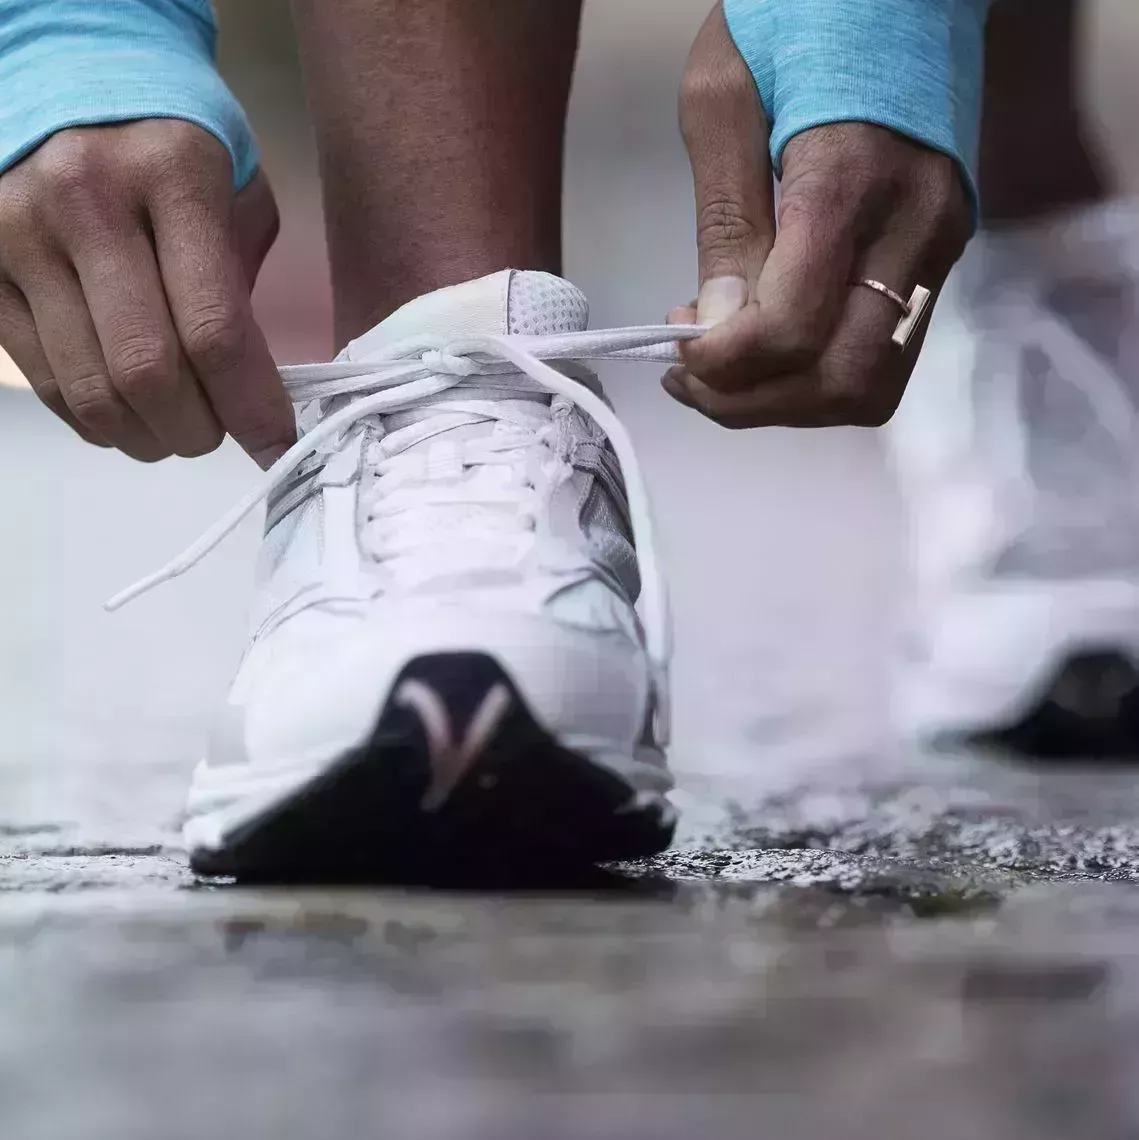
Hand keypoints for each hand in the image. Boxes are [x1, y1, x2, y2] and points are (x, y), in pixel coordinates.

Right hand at [0, 120, 294, 465]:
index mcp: (171, 176)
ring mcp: (19, 234)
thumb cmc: (174, 150)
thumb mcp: (235, 195)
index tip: (276, 446)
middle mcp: (84, 201)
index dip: (251, 407)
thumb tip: (250, 390)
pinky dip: (96, 420)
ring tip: (177, 433)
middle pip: (146, 370)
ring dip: (145, 438)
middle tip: (219, 438)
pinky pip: (45, 378)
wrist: (67, 76)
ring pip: (89, 388)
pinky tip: (128, 415)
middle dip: (196, 431)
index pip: (214, 328)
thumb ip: (243, 285)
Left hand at [666, 3, 972, 427]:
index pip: (791, 326)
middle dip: (752, 402)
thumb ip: (724, 219)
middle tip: (691, 377)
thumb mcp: (725, 97)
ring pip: (871, 386)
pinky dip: (817, 376)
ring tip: (724, 371)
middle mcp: (911, 228)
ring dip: (787, 402)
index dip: (724, 365)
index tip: (677, 350)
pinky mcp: (940, 257)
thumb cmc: (801, 14)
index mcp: (849, 178)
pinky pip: (883, 356)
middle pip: (841, 380)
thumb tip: (718, 321)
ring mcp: (937, 248)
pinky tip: (770, 348)